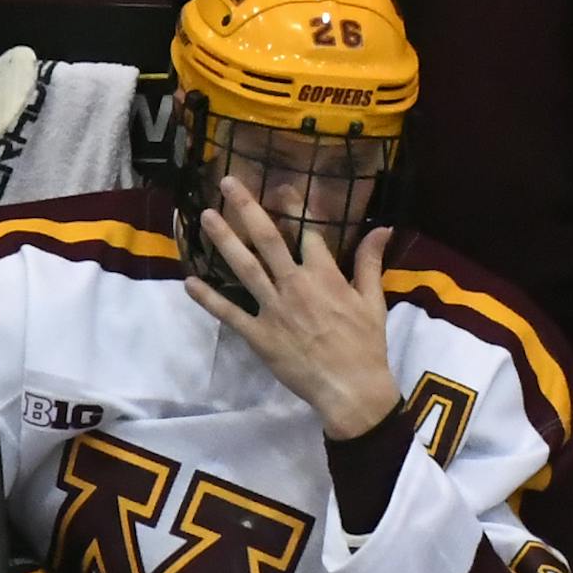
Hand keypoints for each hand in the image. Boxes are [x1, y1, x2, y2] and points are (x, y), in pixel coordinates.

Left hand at [183, 176, 398, 438]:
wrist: (351, 390)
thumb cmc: (366, 345)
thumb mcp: (373, 301)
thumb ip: (370, 262)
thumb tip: (382, 228)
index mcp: (324, 275)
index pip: (307, 230)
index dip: (294, 205)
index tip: (280, 186)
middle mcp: (295, 284)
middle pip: (268, 239)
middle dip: (246, 208)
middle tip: (226, 183)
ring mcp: (273, 309)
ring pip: (245, 267)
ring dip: (224, 240)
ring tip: (206, 217)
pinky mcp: (259, 335)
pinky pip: (230, 313)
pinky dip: (209, 298)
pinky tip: (190, 282)